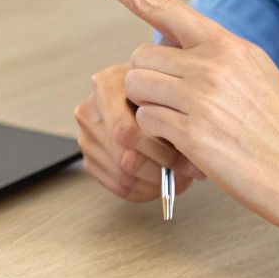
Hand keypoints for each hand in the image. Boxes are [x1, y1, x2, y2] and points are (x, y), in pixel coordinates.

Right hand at [73, 61, 197, 202]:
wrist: (144, 92)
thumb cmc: (159, 91)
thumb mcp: (170, 94)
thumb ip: (178, 123)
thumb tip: (191, 167)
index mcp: (106, 87)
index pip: (127, 131)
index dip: (160, 152)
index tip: (186, 162)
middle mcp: (90, 111)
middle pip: (124, 158)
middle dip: (160, 172)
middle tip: (184, 174)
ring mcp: (87, 137)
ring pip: (122, 177)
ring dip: (154, 184)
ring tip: (176, 176)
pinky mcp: (89, 159)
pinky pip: (117, 186)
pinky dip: (142, 191)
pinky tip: (159, 181)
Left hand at [76, 0, 278, 264]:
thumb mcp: (254, 76)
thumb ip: (211, 57)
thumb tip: (164, 47)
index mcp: (228, 44)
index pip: (162, 3)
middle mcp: (213, 62)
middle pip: (140, 57)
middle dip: (149, 84)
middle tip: (182, 109)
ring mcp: (202, 96)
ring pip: (136, 88)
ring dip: (151, 111)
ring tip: (189, 128)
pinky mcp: (192, 131)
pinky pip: (144, 121)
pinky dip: (157, 138)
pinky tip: (189, 148)